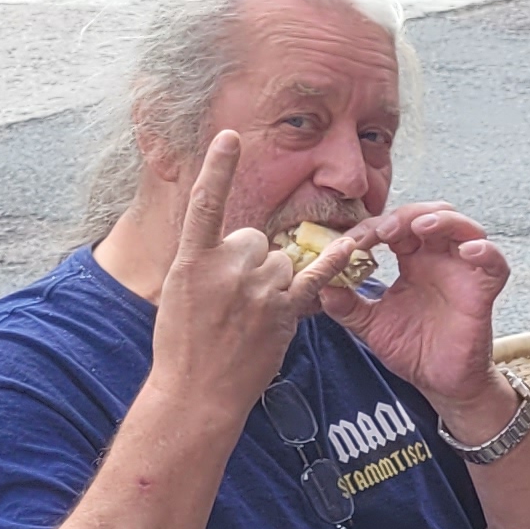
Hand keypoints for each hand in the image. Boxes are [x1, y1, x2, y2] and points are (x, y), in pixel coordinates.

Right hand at [146, 131, 350, 422]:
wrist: (195, 393)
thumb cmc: (182, 344)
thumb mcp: (179, 293)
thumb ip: (205, 261)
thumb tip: (236, 242)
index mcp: (191, 260)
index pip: (205, 203)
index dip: (219, 168)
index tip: (230, 136)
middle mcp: (226, 268)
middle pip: (254, 238)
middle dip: (250, 259)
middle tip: (233, 298)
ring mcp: (256, 290)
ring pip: (281, 260)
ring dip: (273, 279)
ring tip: (251, 315)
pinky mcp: (282, 311)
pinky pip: (314, 278)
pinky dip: (332, 263)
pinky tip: (350, 245)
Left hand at [329, 202, 510, 429]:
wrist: (438, 383)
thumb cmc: (411, 350)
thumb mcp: (370, 325)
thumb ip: (347, 304)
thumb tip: (320, 286)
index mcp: (413, 262)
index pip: (397, 228)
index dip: (374, 227)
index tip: (352, 242)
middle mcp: (440, 261)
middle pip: (432, 215)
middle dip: (407, 214)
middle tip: (383, 229)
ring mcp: (464, 273)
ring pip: (465, 228)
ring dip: (443, 220)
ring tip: (420, 228)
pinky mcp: (483, 292)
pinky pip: (495, 264)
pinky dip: (485, 251)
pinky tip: (468, 251)